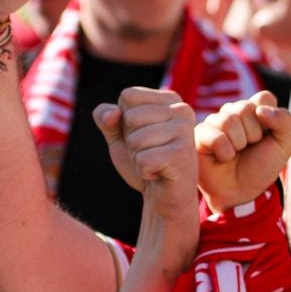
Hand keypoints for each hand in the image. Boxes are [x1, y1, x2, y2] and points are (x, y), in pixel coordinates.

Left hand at [95, 88, 200, 222]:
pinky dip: (144, 172)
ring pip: (135, 140)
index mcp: (170, 99)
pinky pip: (143, 160)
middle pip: (130, 117)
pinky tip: (159, 174)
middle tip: (151, 153)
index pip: (128, 96)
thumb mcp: (119, 135)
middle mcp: (182, 109)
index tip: (143, 136)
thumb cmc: (144, 161)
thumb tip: (113, 114)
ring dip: (137, 158)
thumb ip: (106, 117)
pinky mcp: (182, 154)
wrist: (163, 195)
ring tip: (155, 163)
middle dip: (131, 142)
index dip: (124, 120)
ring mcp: (185, 131)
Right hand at [195, 92, 290, 212]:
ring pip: (228, 120)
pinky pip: (214, 135)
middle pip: (245, 107)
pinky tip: (222, 158)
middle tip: (248, 148)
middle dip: (253, 134)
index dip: (269, 120)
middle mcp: (234, 112)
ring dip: (238, 143)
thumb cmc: (261, 167)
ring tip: (235, 153)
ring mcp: (215, 121)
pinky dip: (224, 151)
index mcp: (255, 110)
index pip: (264, 98)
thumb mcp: (284, 146)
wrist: (242, 192)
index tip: (266, 137)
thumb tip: (261, 109)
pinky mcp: (200, 134)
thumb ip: (284, 121)